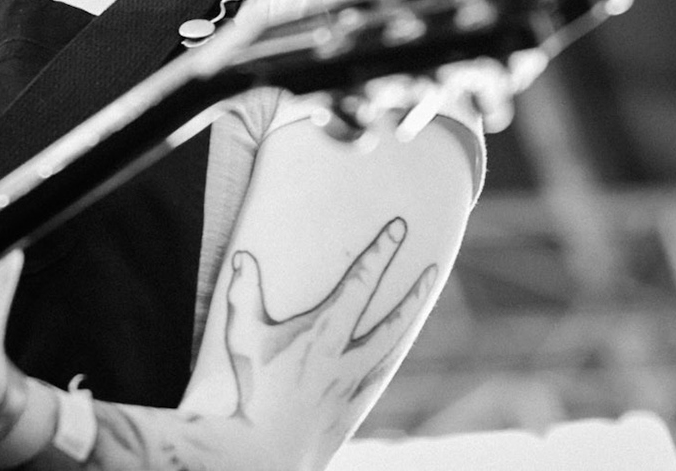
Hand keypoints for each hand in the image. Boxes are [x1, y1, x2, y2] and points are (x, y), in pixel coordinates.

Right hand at [223, 216, 437, 421]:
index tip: (399, 228)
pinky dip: (393, 353)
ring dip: (410, 318)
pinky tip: (399, 343)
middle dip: (414, 290)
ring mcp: (353, 384)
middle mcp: (348, 358)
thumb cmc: (252, 391)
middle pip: (392, 319)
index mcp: (324, 334)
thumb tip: (243, 258)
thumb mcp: (242, 337)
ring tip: (425, 292)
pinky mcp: (352, 406)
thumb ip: (243, 294)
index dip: (381, 252)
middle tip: (433, 266)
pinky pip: (381, 373)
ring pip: (393, 346)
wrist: (265, 453)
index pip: (360, 283)